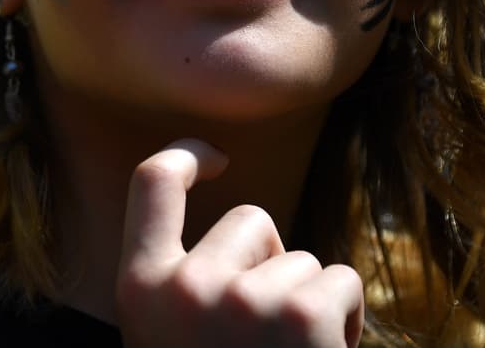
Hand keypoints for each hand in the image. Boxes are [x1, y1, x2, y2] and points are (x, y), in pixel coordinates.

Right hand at [115, 139, 363, 347]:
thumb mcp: (170, 336)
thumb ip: (183, 287)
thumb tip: (236, 241)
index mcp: (139, 291)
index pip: (152, 181)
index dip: (188, 155)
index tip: (219, 158)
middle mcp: (185, 289)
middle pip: (251, 220)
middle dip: (271, 263)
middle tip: (264, 337)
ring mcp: (244, 301)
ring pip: (301, 259)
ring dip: (307, 303)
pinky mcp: (303, 315)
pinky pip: (343, 281)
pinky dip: (345, 319)